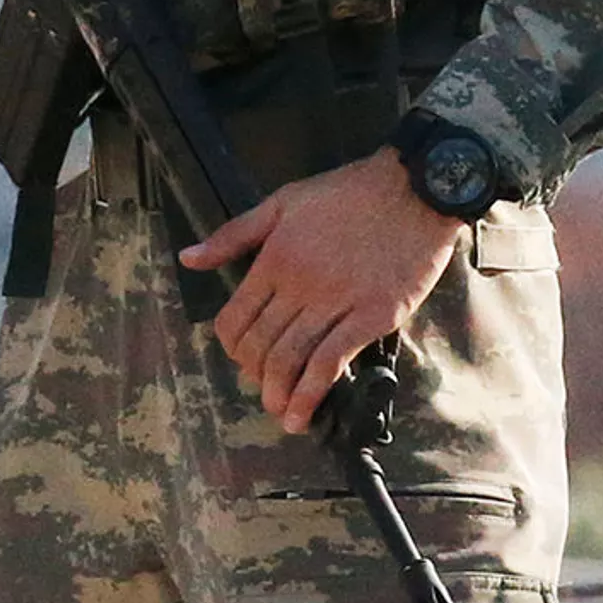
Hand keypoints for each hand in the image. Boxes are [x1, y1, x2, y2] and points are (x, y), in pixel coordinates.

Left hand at [179, 149, 464, 433]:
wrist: (414, 188)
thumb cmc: (350, 192)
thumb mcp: (284, 201)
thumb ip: (235, 233)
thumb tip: (188, 258)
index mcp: (275, 257)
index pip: (235, 318)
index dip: (231, 347)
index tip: (241, 356)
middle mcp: (300, 283)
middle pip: (261, 345)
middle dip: (255, 375)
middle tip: (263, 386)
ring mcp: (337, 301)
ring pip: (291, 359)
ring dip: (278, 394)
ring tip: (279, 410)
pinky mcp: (371, 316)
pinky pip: (331, 362)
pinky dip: (312, 394)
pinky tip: (304, 413)